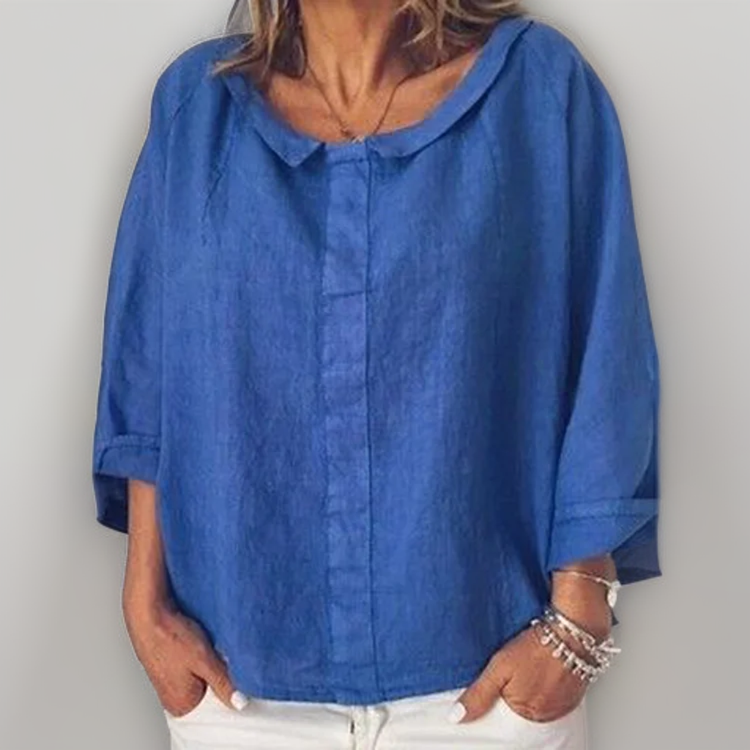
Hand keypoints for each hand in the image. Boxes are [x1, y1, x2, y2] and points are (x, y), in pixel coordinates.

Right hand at [122, 594, 247, 717]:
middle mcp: (173, 697)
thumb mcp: (203, 660)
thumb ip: (222, 683)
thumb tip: (239, 703)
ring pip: (202, 677)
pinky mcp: (169, 666)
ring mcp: (170, 682)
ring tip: (207, 647)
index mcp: (181, 704)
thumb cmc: (170, 635)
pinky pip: (193, 667)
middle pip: (209, 692)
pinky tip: (200, 643)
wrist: (148, 613)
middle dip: (220, 675)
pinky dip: (201, 657)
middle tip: (219, 656)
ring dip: (211, 664)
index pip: (215, 707)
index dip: (229, 689)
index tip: (235, 673)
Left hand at [449, 624, 587, 723]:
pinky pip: (554, 695)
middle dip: (514, 691)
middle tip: (516, 669)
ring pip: (537, 700)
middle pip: (520, 708)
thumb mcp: (499, 668)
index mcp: (526, 713)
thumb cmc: (537, 647)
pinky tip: (543, 668)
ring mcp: (561, 706)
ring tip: (529, 666)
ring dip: (531, 687)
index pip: (503, 716)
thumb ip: (479, 694)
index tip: (499, 680)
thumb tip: (458, 716)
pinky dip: (546, 684)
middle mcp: (545, 715)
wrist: (571, 632)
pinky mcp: (573, 694)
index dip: (498, 697)